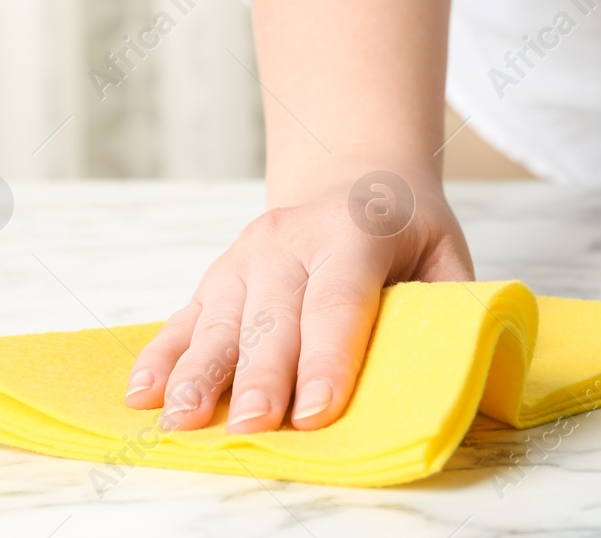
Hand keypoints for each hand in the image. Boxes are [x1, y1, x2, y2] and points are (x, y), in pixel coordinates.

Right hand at [123, 163, 472, 432]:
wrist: (355, 174)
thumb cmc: (406, 230)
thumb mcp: (445, 251)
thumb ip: (449, 304)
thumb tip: (457, 363)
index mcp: (355, 232)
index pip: (340, 300)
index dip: (328, 358)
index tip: (318, 409)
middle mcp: (293, 239)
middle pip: (274, 317)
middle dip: (263, 376)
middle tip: (255, 425)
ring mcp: (248, 254)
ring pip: (221, 320)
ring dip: (200, 373)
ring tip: (183, 420)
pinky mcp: (219, 273)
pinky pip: (185, 318)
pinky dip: (162, 357)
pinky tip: (142, 393)